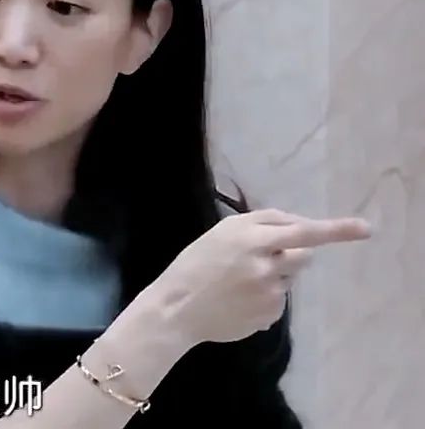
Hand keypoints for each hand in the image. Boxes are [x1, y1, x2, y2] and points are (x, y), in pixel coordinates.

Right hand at [148, 208, 371, 344]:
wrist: (176, 308)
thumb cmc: (195, 263)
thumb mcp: (222, 232)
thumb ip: (260, 224)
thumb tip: (298, 228)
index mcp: (252, 239)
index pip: (302, 231)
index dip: (336, 230)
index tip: (366, 229)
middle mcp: (266, 266)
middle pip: (303, 255)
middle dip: (291, 253)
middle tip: (262, 258)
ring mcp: (270, 294)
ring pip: (290, 278)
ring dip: (274, 275)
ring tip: (239, 282)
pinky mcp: (270, 317)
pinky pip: (279, 301)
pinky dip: (265, 298)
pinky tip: (239, 300)